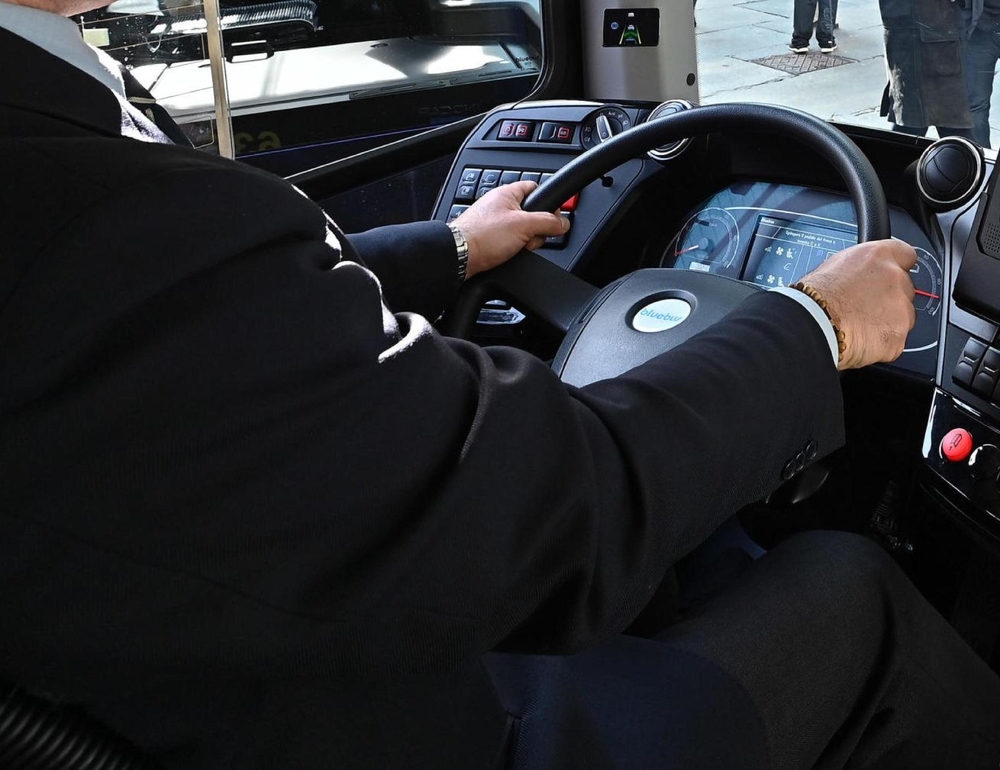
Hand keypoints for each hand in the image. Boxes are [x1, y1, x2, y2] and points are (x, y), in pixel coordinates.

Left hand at [452, 181, 569, 277]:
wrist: (459, 257)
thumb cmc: (482, 236)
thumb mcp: (524, 226)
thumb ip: (548, 222)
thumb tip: (564, 222)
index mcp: (507, 193)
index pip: (535, 188)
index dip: (548, 202)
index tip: (553, 216)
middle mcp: (500, 206)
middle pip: (532, 215)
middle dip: (536, 230)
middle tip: (529, 237)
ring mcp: (494, 223)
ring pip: (522, 232)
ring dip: (525, 243)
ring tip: (515, 248)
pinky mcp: (490, 239)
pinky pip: (511, 243)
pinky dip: (513, 250)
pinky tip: (509, 254)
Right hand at [798, 239, 916, 369]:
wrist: (811, 325)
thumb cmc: (813, 297)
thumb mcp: (834, 266)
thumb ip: (861, 268)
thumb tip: (863, 275)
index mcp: (879, 256)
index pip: (906, 255)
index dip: (897, 267)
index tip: (890, 277)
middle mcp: (895, 278)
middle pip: (905, 289)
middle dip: (891, 299)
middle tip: (866, 308)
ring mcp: (901, 309)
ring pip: (903, 316)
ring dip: (888, 322)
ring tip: (860, 327)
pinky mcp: (898, 336)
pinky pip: (895, 341)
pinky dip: (882, 344)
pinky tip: (861, 340)